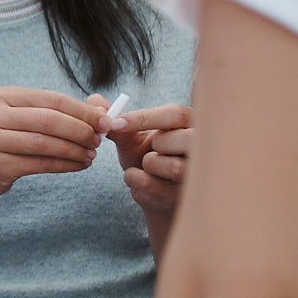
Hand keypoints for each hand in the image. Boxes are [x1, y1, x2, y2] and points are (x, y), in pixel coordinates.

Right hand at [0, 87, 106, 208]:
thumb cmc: (3, 144)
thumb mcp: (25, 121)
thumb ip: (60, 112)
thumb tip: (103, 107)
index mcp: (1, 96)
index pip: (52, 99)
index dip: (83, 110)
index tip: (107, 120)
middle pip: (49, 120)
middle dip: (81, 130)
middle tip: (100, 139)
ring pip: (45, 144)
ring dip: (75, 150)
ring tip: (92, 154)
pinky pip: (39, 164)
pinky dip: (64, 165)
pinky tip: (79, 165)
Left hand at [103, 100, 192, 215]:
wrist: (153, 191)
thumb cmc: (146, 155)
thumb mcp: (130, 135)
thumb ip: (115, 118)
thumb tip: (94, 100)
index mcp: (191, 124)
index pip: (176, 114)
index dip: (144, 118)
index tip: (116, 123)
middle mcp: (203, 149)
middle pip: (185, 140)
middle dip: (158, 143)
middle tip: (150, 147)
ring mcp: (197, 175)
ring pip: (173, 167)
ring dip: (148, 164)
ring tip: (147, 165)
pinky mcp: (184, 197)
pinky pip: (153, 185)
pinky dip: (134, 179)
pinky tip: (139, 178)